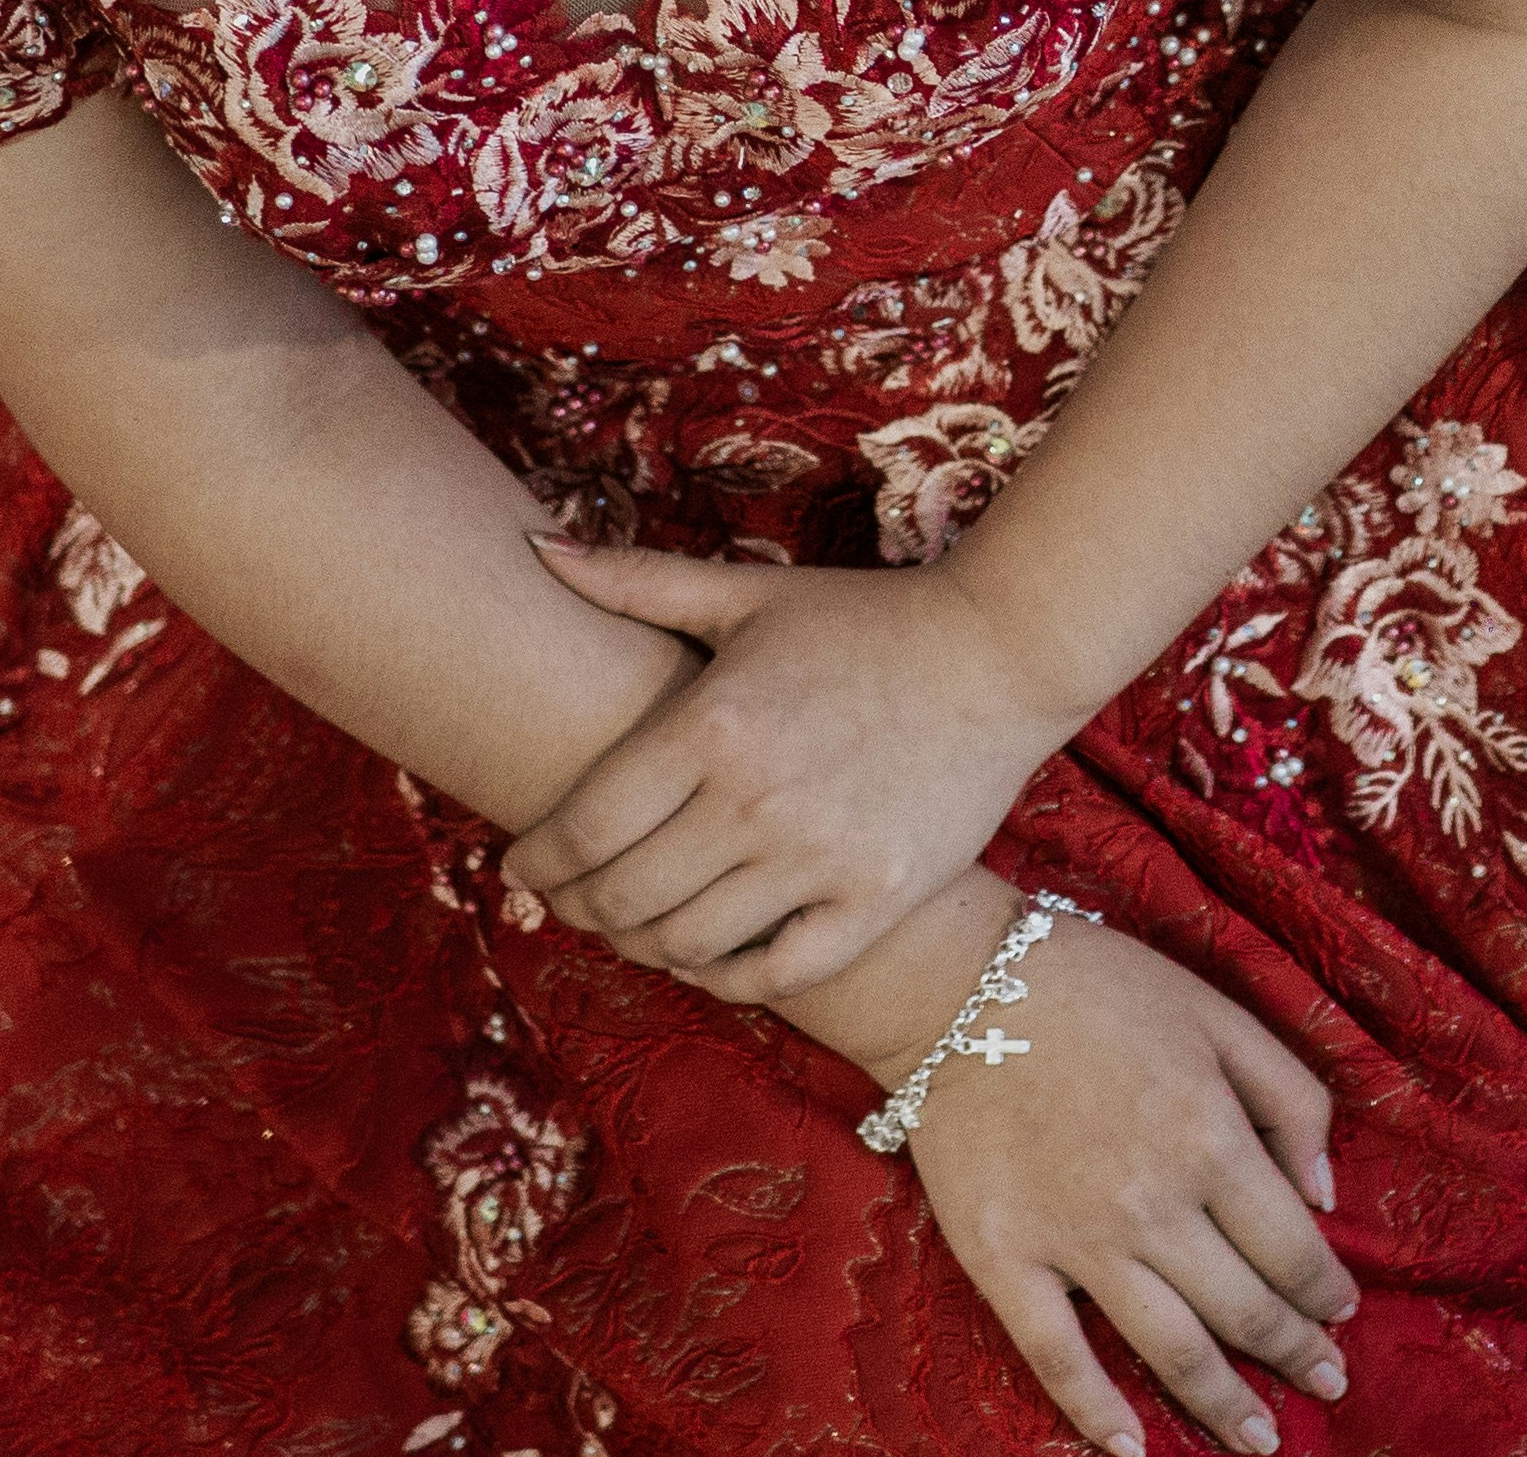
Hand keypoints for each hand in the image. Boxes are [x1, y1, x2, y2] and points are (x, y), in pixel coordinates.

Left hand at [501, 539, 1074, 1001]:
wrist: (1004, 653)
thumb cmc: (867, 620)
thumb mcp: (750, 594)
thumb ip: (637, 580)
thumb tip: (532, 548)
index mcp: (715, 725)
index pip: (584, 828)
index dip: (535, 862)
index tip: (521, 868)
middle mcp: (758, 802)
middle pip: (622, 897)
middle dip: (578, 908)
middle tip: (572, 901)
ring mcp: (820, 859)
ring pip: (687, 943)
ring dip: (642, 944)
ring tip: (633, 925)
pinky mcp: (875, 900)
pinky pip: (773, 974)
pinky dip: (724, 977)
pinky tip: (709, 953)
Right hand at [863, 885, 1359, 1456]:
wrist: (960, 983)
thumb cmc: (1099, 988)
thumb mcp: (1219, 1014)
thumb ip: (1291, 1099)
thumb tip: (1326, 1196)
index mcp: (1211, 1138)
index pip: (1292, 1248)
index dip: (1325, 1292)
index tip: (1343, 1315)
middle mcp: (1154, 1204)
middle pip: (1243, 1309)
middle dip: (1295, 1355)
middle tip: (1326, 1386)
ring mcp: (1075, 1240)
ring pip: (1169, 1349)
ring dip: (1223, 1404)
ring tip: (1260, 1442)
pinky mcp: (1003, 1259)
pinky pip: (1056, 1355)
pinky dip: (1095, 1412)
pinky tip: (1130, 1449)